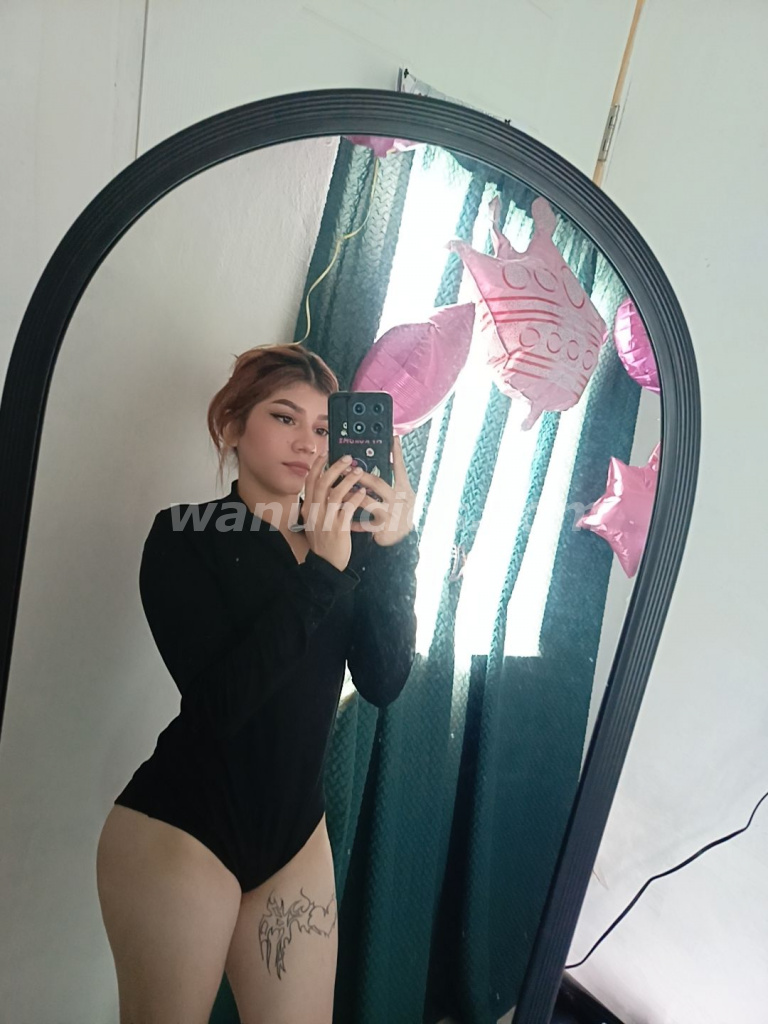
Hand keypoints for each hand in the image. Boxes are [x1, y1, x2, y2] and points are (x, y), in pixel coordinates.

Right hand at [300, 454, 368, 570]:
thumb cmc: (324, 541)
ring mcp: (325, 520)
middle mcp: (314, 512)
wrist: (327, 564)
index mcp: (307, 508)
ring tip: (359, 472)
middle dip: (335, 467)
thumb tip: (329, 485)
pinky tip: (363, 492)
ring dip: (348, 480)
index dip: (318, 465)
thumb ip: (319, 504)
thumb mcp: (315, 521)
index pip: (310, 481)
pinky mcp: (338, 528)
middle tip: (348, 458)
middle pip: (322, 483)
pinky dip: (355, 498)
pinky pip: (347, 508)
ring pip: (335, 493)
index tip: (327, 453)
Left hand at [347, 436, 416, 546]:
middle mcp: (399, 500)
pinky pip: (362, 523)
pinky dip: (351, 520)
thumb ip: (395, 481)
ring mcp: (390, 514)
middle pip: (377, 483)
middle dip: (359, 474)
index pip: (400, 467)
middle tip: (345, 467)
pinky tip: (341, 516)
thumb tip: (387, 460)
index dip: (396, 452)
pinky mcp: (382, 529)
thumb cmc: (400, 514)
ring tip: (338, 489)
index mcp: (404, 489)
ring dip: (350, 494)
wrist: (404, 541)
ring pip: (366, 501)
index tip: (391, 437)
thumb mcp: (403, 496)